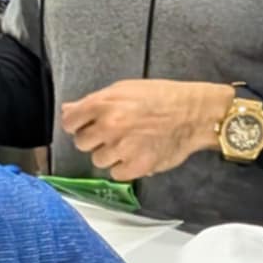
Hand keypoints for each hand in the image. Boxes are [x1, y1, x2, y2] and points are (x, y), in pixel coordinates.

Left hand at [60, 80, 233, 182]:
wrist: (193, 113)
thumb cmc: (161, 97)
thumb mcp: (124, 89)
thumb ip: (94, 101)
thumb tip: (69, 109)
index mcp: (103, 104)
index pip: (69, 122)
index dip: (77, 124)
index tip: (85, 125)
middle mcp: (109, 126)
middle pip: (81, 143)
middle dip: (94, 139)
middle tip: (114, 132)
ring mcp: (122, 148)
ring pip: (98, 160)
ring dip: (110, 154)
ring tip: (129, 142)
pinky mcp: (136, 166)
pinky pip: (116, 174)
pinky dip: (124, 168)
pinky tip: (137, 154)